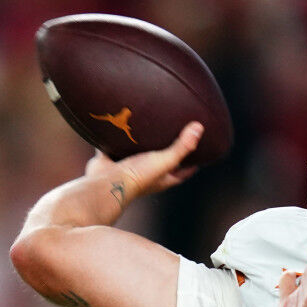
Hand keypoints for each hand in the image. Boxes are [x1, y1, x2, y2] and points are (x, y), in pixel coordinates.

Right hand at [84, 122, 203, 203]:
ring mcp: (127, 167)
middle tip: (175, 132)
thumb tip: (199, 128)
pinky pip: (114, 145)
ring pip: (137, 153)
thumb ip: (181, 146)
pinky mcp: (110, 159)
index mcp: (162, 178)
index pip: (182, 172)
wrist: (106, 183)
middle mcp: (145, 174)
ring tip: (148, 124)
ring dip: (141, 143)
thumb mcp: (164, 161)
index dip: (192, 164)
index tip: (201, 153)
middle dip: (167, 150)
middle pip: (161, 162)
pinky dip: (116, 136)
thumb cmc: (137, 176)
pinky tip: (118, 123)